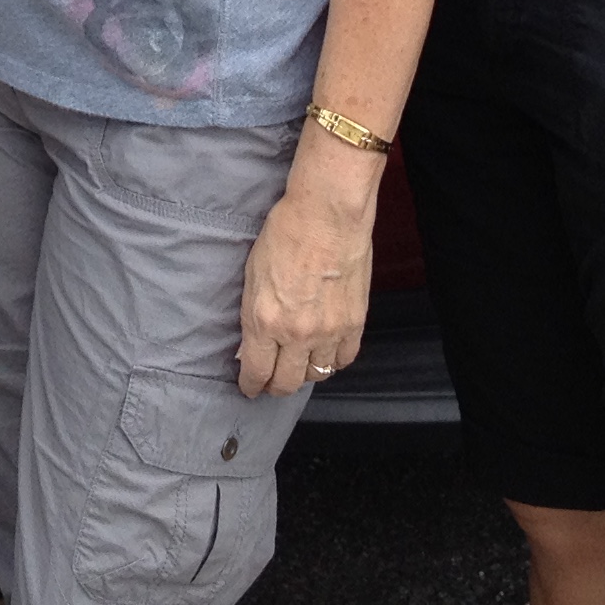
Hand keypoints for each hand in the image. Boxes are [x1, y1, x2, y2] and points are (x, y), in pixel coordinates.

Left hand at [237, 174, 373, 398]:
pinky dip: (334, 360)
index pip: (256, 371)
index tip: (250, 388)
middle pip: (287, 383)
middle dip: (275, 387)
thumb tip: (251, 343)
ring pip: (317, 374)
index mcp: (265, 321)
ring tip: (299, 364)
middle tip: (271, 383)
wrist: (327, 215)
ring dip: (305, 373)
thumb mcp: (252, 276)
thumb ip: (252, 315)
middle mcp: (297, 333)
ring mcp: (329, 331)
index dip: (251, 385)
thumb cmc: (284, 234)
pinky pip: (345, 358)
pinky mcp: (354, 323)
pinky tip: (326, 352)